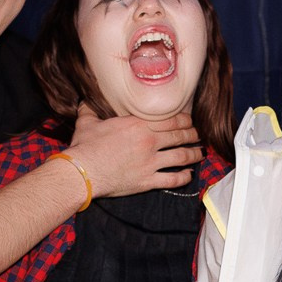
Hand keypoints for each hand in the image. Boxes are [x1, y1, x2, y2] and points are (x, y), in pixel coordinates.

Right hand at [67, 105, 203, 197]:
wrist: (81, 172)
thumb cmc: (84, 147)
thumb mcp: (87, 122)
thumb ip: (90, 109)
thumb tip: (85, 100)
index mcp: (138, 125)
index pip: (170, 120)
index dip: (184, 120)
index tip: (189, 121)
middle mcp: (149, 142)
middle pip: (179, 136)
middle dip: (192, 135)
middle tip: (198, 135)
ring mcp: (150, 162)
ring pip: (181, 156)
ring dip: (194, 154)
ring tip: (200, 153)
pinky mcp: (148, 181)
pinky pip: (172, 179)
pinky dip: (184, 177)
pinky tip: (189, 175)